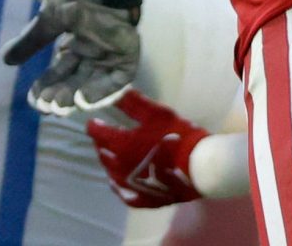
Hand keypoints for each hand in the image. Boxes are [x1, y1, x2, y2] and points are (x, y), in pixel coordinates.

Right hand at [3, 0, 154, 113]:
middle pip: (76, 79)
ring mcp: (111, 49)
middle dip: (60, 94)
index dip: (47, 85)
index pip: (60, 71)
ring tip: (59, 104)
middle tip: (45, 106)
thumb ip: (30, 41)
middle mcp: (94, 48)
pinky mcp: (127, 50)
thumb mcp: (48, 21)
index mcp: (76, 40)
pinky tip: (82, 98)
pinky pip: (118, 78)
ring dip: (76, 95)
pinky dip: (102, 90)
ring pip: (94, 81)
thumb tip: (5, 60)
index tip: (33, 98)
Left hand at [86, 90, 208, 207]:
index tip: (94, 120)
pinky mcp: (140, 199)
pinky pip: (121, 191)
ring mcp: (128, 186)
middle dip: (101, 142)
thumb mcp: (156, 113)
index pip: (97, 133)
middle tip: (105, 134)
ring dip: (109, 160)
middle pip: (102, 152)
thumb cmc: (176, 136)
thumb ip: (133, 103)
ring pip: (109, 171)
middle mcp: (118, 167)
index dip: (94, 125)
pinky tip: (118, 180)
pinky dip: (117, 183)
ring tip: (112, 153)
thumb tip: (115, 92)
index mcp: (120, 144)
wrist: (197, 167)